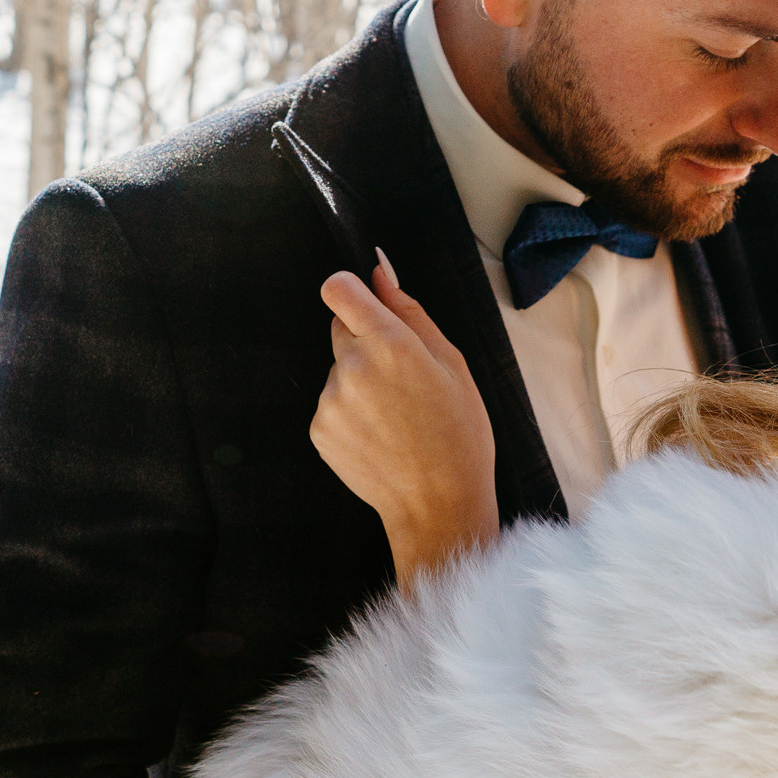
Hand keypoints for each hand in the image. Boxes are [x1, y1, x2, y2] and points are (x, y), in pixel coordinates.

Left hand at [314, 251, 499, 585]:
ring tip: (396, 416)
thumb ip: (410, 312)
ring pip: (337, 369)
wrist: (439, 504)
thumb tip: (380, 273)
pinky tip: (381, 434)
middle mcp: (351, 367)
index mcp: (388, 344)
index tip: (365, 304)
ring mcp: (330, 401)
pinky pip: (331, 403)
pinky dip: (351, 412)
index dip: (350, 291)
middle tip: (401, 377)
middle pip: (340, 328)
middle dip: (365, 340)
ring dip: (359, 380)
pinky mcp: (319, 429)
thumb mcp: (451, 363)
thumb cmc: (458, 433)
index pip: (338, 289)